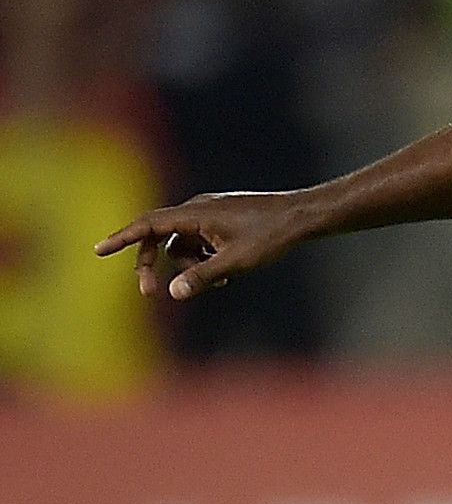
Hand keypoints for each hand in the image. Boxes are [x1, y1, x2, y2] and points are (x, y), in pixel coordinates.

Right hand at [97, 190, 319, 299]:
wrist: (302, 216)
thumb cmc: (271, 236)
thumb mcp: (235, 261)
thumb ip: (202, 276)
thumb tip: (172, 293)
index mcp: (194, 214)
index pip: (147, 225)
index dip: (122, 238)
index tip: (98, 250)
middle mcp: (196, 209)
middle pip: (158, 238)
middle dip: (153, 264)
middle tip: (150, 293)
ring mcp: (208, 215)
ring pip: (181, 244)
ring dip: (188, 266)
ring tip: (220, 280)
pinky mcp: (220, 222)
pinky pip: (199, 243)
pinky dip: (203, 260)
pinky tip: (226, 274)